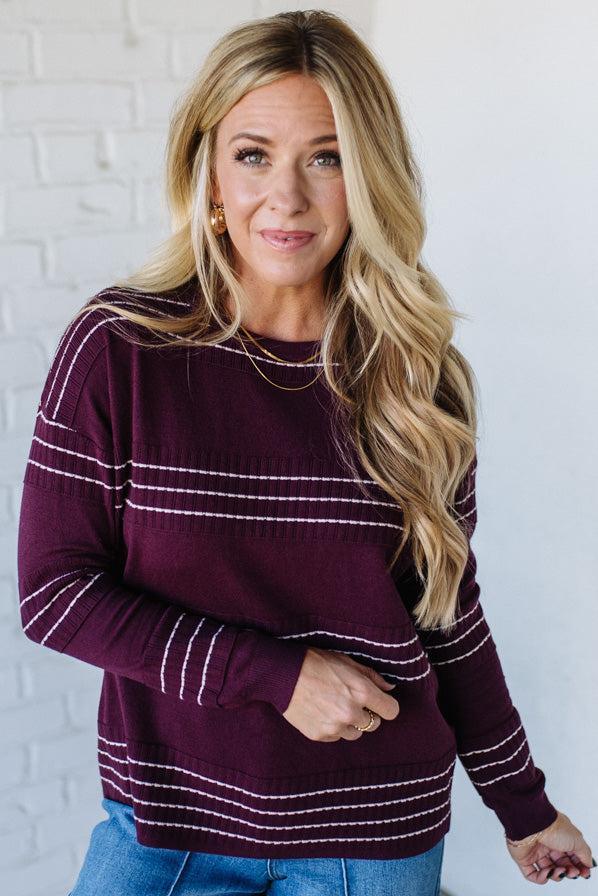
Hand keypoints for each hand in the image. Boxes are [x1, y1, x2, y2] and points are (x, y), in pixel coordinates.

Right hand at [282, 647, 398, 740]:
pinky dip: (334, 728)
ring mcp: (335, 726)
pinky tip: (322, 711)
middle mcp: (351, 712)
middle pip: (375, 724)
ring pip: (356, 733)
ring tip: (335, 705)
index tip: (378, 701)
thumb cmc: (316, 662)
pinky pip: (337, 737)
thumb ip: (372, 676)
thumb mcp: (347, 661)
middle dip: (367, 714)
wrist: (283, 674)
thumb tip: (389, 689)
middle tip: (352, 700)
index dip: (386, 705)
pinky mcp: (320, 735)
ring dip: (351, 723)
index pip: (391, 710)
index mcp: (361, 692)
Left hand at [505, 810, 593, 883]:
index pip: (571, 857)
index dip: (578, 866)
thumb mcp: (577, 840)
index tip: (584, 873)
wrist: (532, 822)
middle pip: (561, 865)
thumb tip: (589, 865)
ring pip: (548, 871)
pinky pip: (532, 874)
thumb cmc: (553, 827)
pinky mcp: (524, 858)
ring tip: (559, 870)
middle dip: (569, 872)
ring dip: (557, 875)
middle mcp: (548, 845)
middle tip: (572, 872)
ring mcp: (535, 852)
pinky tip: (548, 873)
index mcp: (561, 838)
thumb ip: (585, 854)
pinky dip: (541, 878)